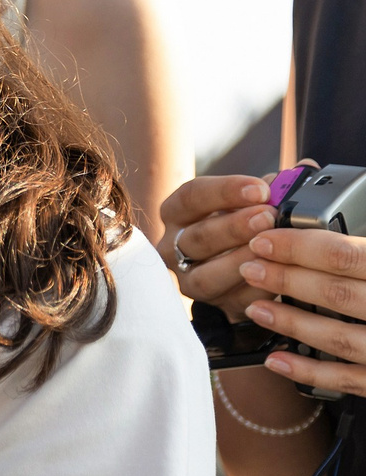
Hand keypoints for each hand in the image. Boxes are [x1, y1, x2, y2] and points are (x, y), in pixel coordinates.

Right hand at [156, 174, 276, 315]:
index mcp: (178, 214)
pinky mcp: (212, 305)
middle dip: (234, 227)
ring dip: (241, 261)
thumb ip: (272, 188)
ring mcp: (189, 280)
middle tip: (268, 216)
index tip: (260, 189)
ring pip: (206, 275)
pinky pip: (232, 300)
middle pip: (196, 237)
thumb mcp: (251, 202)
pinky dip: (257, 289)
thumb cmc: (245, 227)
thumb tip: (302, 170)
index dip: (225, 191)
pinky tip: (278, 278)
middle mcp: (174, 248)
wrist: (241, 270)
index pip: (191, 197)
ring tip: (273, 249)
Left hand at [241, 222, 365, 396]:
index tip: (265, 240)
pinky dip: (308, 372)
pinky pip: (348, 380)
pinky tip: (276, 360)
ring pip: (338, 338)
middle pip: (337, 294)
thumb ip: (363, 247)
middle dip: (286, 280)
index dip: (299, 246)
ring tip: (256, 308)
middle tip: (250, 267)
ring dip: (291, 323)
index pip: (345, 254)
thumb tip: (333, 217)